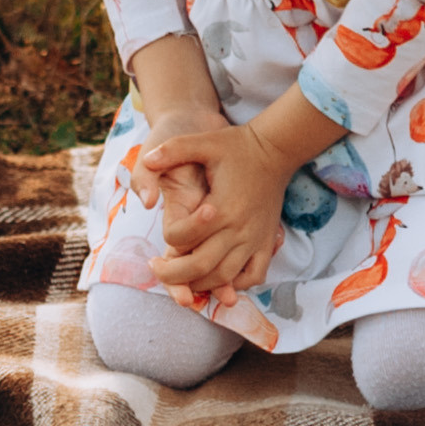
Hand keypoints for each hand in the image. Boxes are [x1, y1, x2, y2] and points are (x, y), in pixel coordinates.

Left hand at [140, 111, 289, 302]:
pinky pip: (254, 276)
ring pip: (225, 277)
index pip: (183, 239)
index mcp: (221, 208)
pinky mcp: (267, 242)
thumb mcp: (203, 141)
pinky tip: (220, 277)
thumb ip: (173, 150)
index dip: (167, 241)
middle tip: (158, 269)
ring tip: (182, 276)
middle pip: (201, 267)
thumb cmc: (237, 146)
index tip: (156, 243)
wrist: (276, 149)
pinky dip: (236, 283)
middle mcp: (239, 229)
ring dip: (200, 283)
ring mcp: (256, 238)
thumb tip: (148, 160)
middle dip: (173, 275)